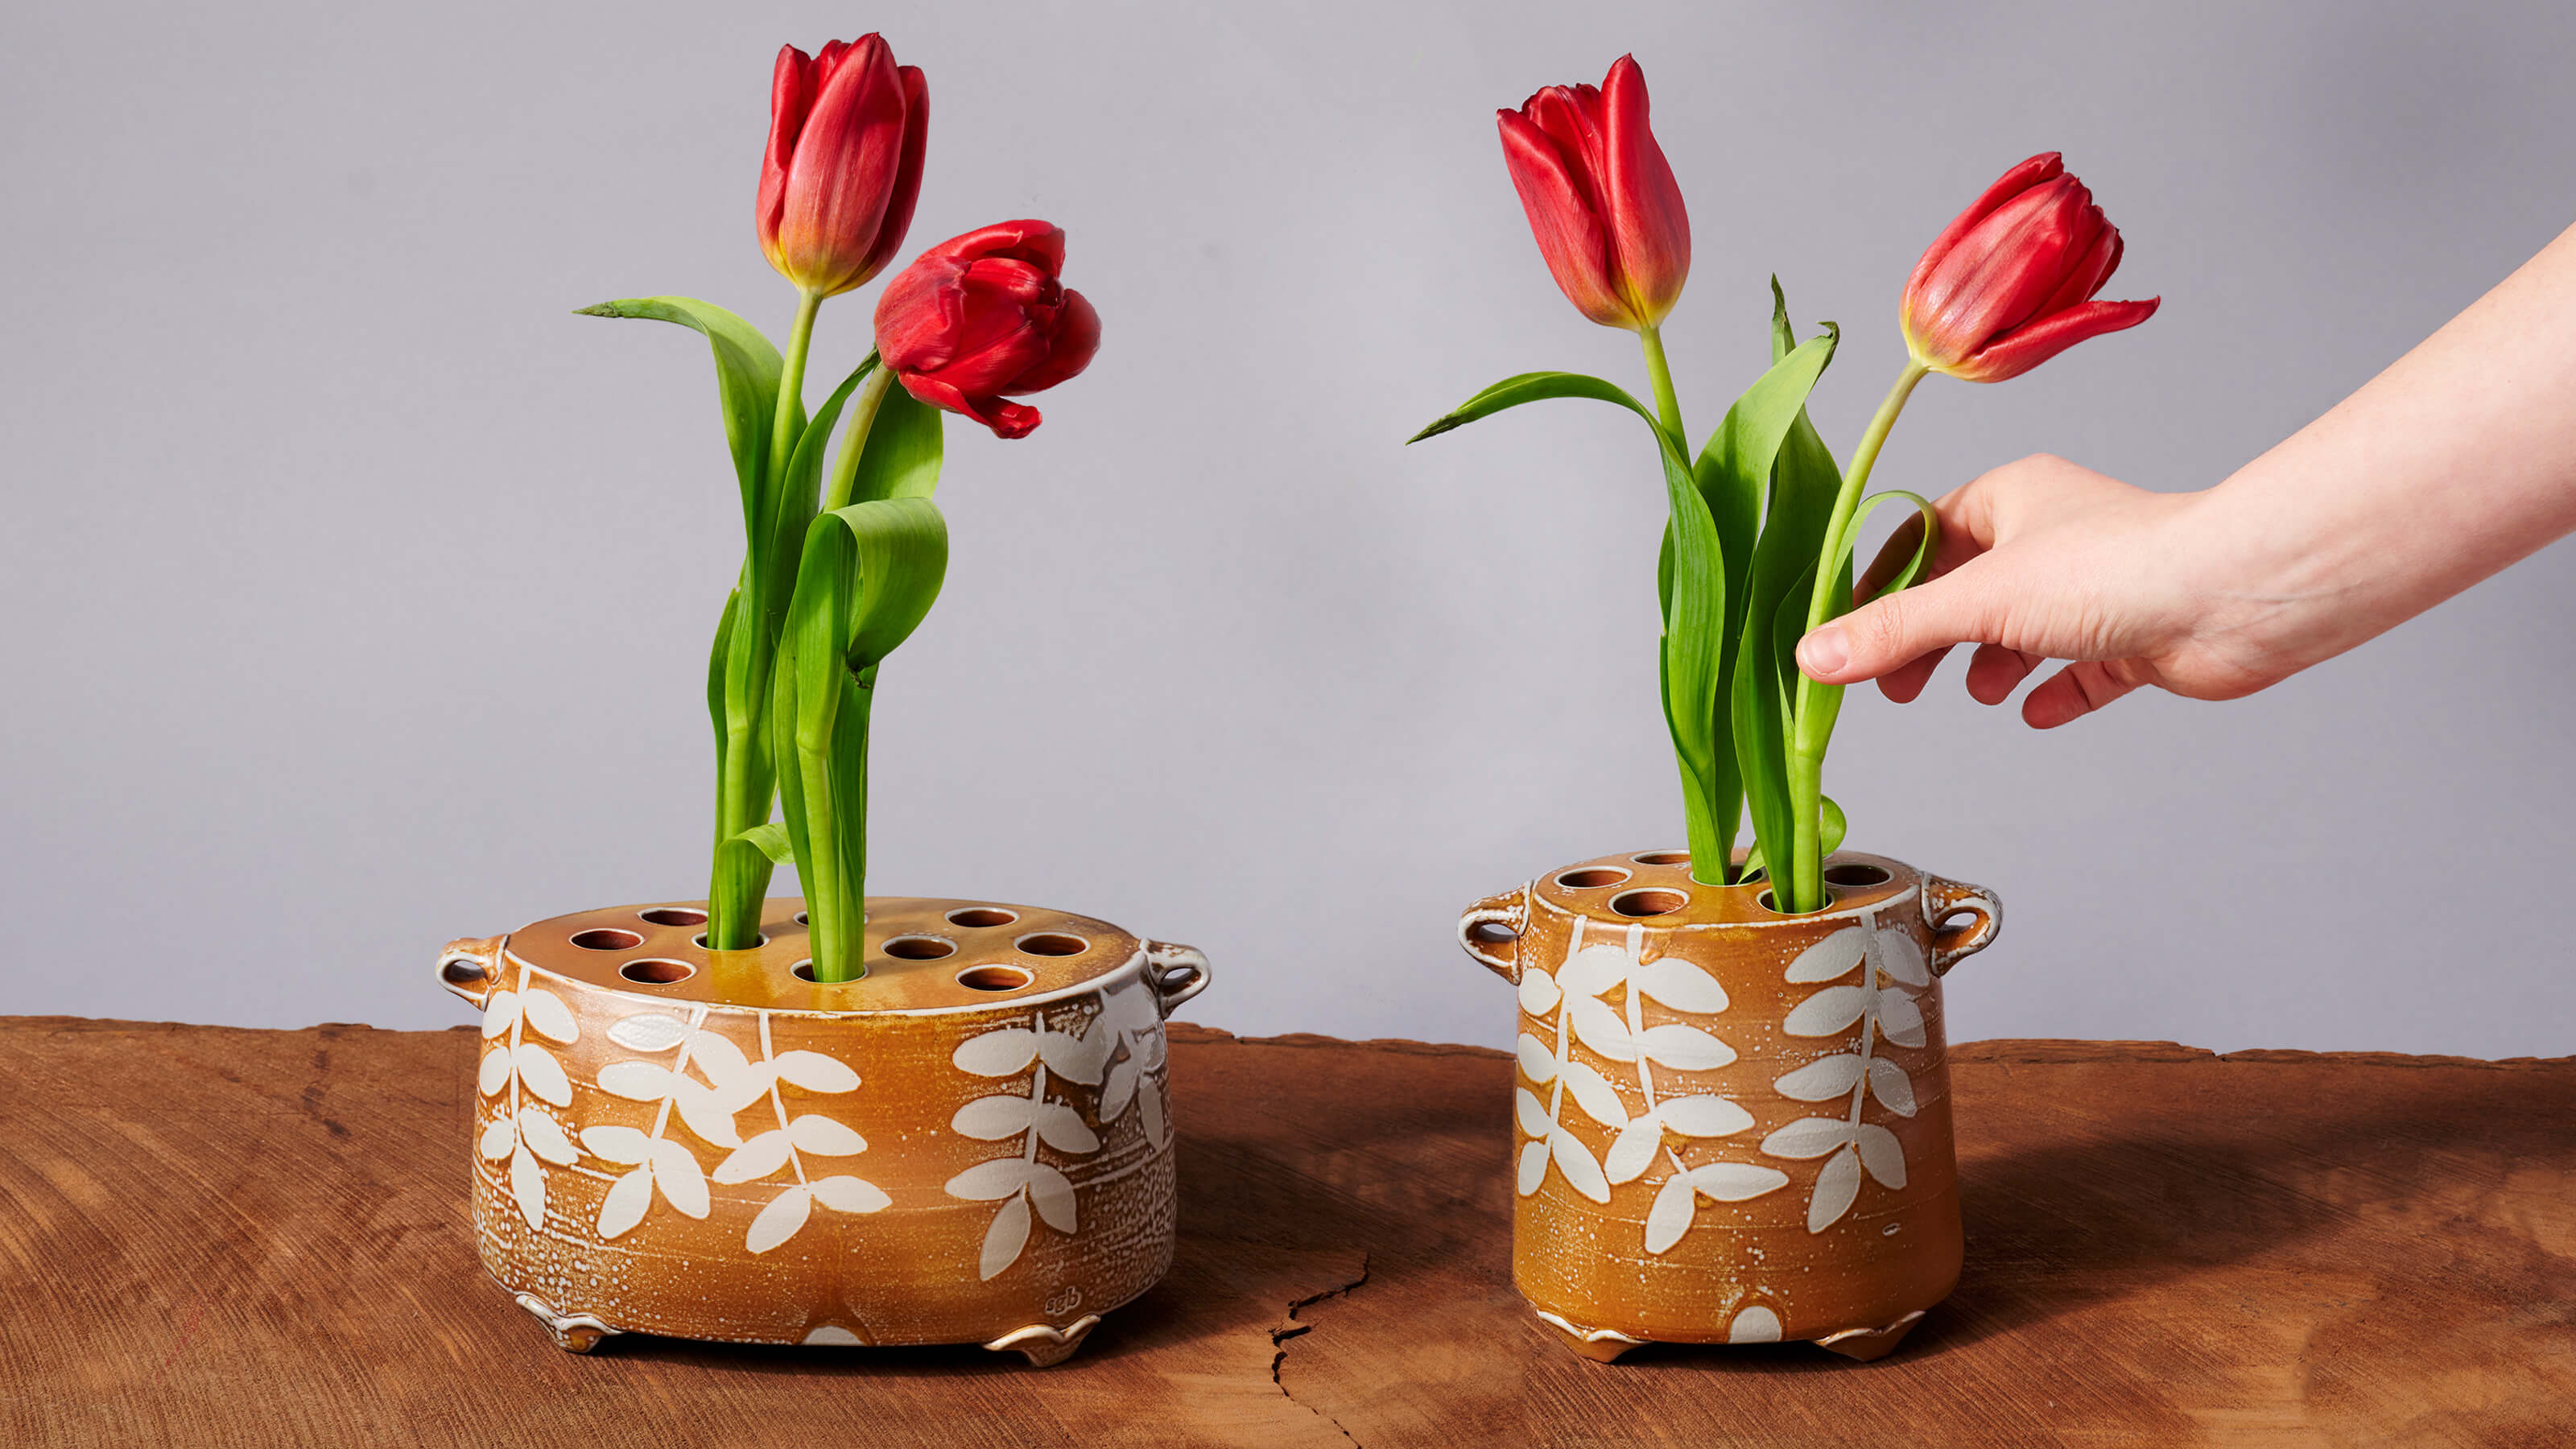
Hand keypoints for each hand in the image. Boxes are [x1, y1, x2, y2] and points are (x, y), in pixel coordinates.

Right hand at [1794, 455, 2293, 727]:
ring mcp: (2097, 587)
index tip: (1846, 636)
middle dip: (1930, 640)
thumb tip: (1813, 657)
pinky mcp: (2137, 634)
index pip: (1922, 537)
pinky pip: (2083, 667)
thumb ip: (1893, 632)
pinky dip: (2056, 690)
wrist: (2234, 597)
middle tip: (1897, 687)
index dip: (1880, 587)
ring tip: (1980, 692)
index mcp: (2010, 499)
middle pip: (1966, 590)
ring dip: (1994, 664)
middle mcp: (2052, 536)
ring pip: (2023, 628)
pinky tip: (2038, 712)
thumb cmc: (2116, 568)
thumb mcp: (1978, 600)